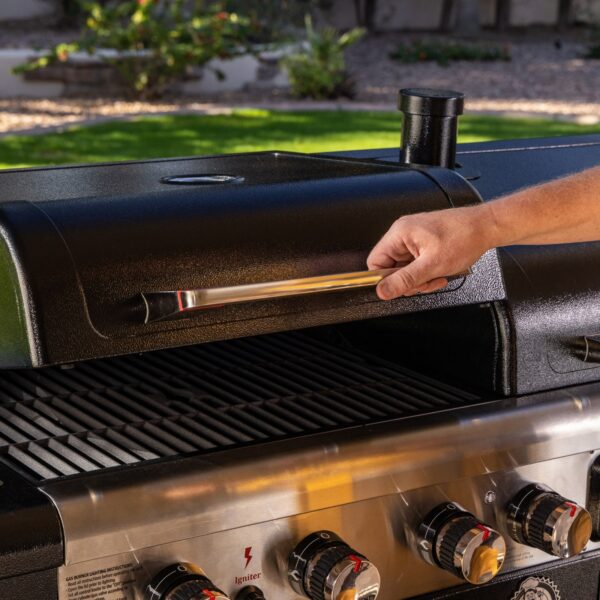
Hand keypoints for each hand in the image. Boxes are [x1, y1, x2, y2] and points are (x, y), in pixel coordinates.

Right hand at [367, 205, 494, 299]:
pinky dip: (427, 272)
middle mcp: (403, 233)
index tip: (401, 286)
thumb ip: (405, 280)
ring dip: (420, 278)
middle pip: (391, 267)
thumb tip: (382, 291)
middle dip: (409, 280)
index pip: (375, 262)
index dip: (386, 279)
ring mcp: (414, 238)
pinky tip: (439, 271)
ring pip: (405, 268)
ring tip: (437, 275)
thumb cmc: (464, 237)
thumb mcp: (432, 265)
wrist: (486, 227)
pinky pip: (416, 264)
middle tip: (425, 282)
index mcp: (399, 233)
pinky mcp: (424, 243)